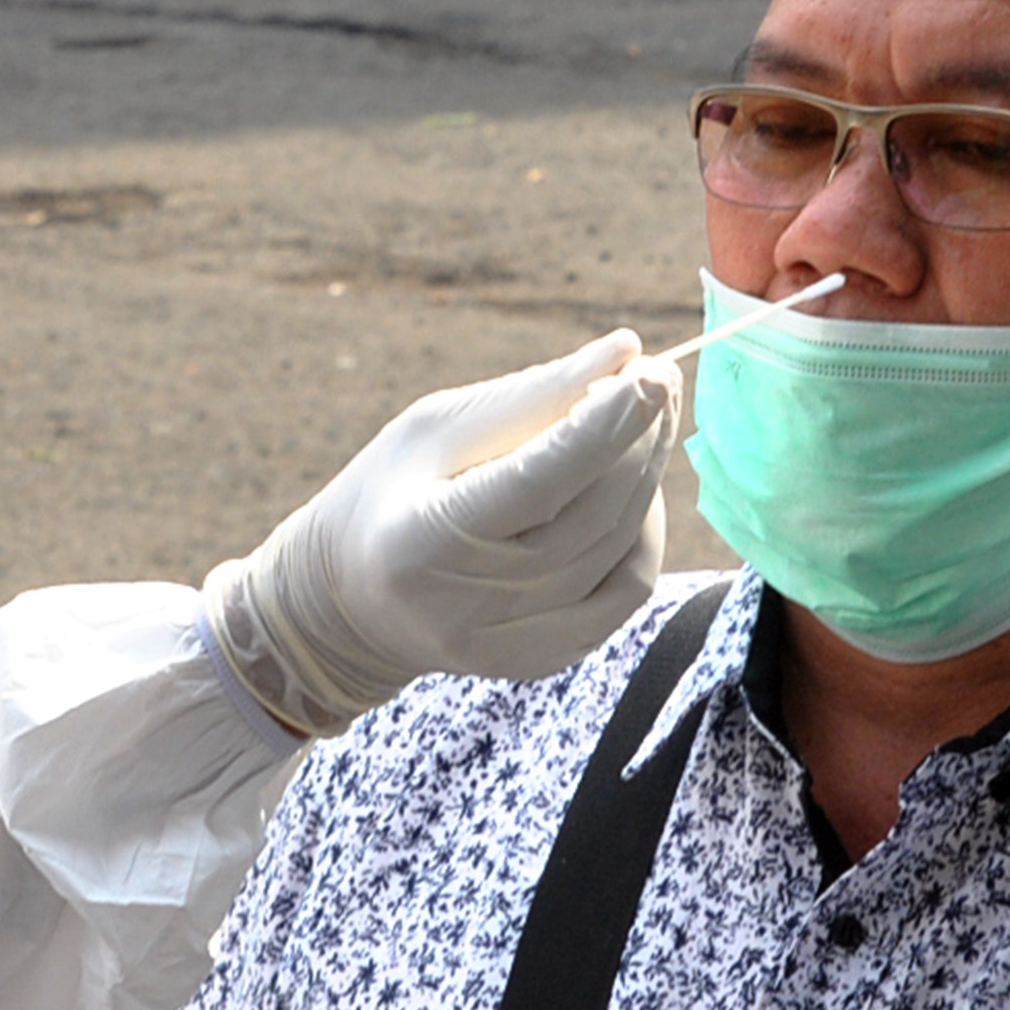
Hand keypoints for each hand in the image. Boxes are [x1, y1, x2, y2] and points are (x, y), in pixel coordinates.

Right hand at [202, 335, 676, 736]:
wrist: (353, 600)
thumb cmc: (393, 491)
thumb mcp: (437, 427)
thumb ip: (533, 395)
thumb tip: (627, 351)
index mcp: (423, 542)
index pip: (537, 483)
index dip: (603, 427)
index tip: (654, 375)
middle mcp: (471, 607)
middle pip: (592, 514)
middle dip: (637, 438)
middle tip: (656, 379)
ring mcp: (514, 646)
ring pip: (620, 548)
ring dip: (645, 476)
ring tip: (640, 422)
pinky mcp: (548, 658)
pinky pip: (627, 588)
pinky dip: (642, 529)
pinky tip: (627, 486)